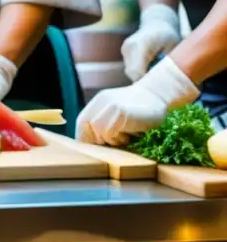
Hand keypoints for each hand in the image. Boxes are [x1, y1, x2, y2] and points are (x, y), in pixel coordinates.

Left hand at [76, 56, 199, 146]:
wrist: (160, 94)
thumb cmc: (142, 109)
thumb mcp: (119, 111)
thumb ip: (106, 120)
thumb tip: (93, 143)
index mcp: (100, 101)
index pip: (81, 122)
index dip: (85, 137)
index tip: (95, 147)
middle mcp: (102, 101)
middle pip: (85, 126)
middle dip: (96, 139)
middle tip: (114, 142)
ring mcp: (111, 105)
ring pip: (97, 130)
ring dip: (110, 140)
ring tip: (125, 137)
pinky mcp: (121, 112)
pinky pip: (109, 132)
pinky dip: (118, 139)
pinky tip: (130, 136)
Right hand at [122, 4, 180, 81]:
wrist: (158, 21)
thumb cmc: (169, 35)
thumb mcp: (173, 49)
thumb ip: (166, 66)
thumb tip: (164, 84)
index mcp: (142, 45)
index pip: (138, 72)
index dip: (146, 84)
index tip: (158, 90)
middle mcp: (130, 47)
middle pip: (132, 74)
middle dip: (144, 82)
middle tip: (159, 86)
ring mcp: (125, 49)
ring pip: (130, 72)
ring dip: (142, 76)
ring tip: (156, 73)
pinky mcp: (124, 51)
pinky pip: (130, 67)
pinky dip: (139, 71)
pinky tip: (150, 68)